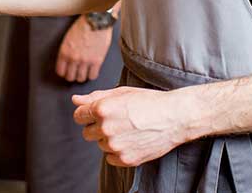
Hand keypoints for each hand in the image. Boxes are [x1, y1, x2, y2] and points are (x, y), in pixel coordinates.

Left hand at [55, 15, 112, 82]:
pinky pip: (93, 76)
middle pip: (70, 77)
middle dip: (72, 75)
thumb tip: (67, 60)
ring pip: (81, 78)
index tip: (66, 71)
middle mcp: (73, 58)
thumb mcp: (68, 37)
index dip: (63, 72)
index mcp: (64, 51)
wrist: (97, 20)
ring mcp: (85, 61)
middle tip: (75, 72)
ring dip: (82, 76)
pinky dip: (92, 75)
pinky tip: (92, 70)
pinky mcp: (97, 61)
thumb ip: (67, 50)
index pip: (60, 71)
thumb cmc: (83, 25)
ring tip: (84, 72)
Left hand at [72, 86, 188, 166]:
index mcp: (102, 109)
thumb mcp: (121, 93)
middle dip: (97, 127)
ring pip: (101, 145)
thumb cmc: (149, 102)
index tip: (98, 114)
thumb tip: (76, 100)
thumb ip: (94, 97)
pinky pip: (110, 159)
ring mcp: (116, 146)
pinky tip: (132, 141)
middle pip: (87, 133)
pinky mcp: (126, 159)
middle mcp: (106, 128)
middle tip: (117, 121)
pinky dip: (118, 152)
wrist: (175, 117)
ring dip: (110, 139)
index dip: (88, 114)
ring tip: (129, 130)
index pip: (79, 116)